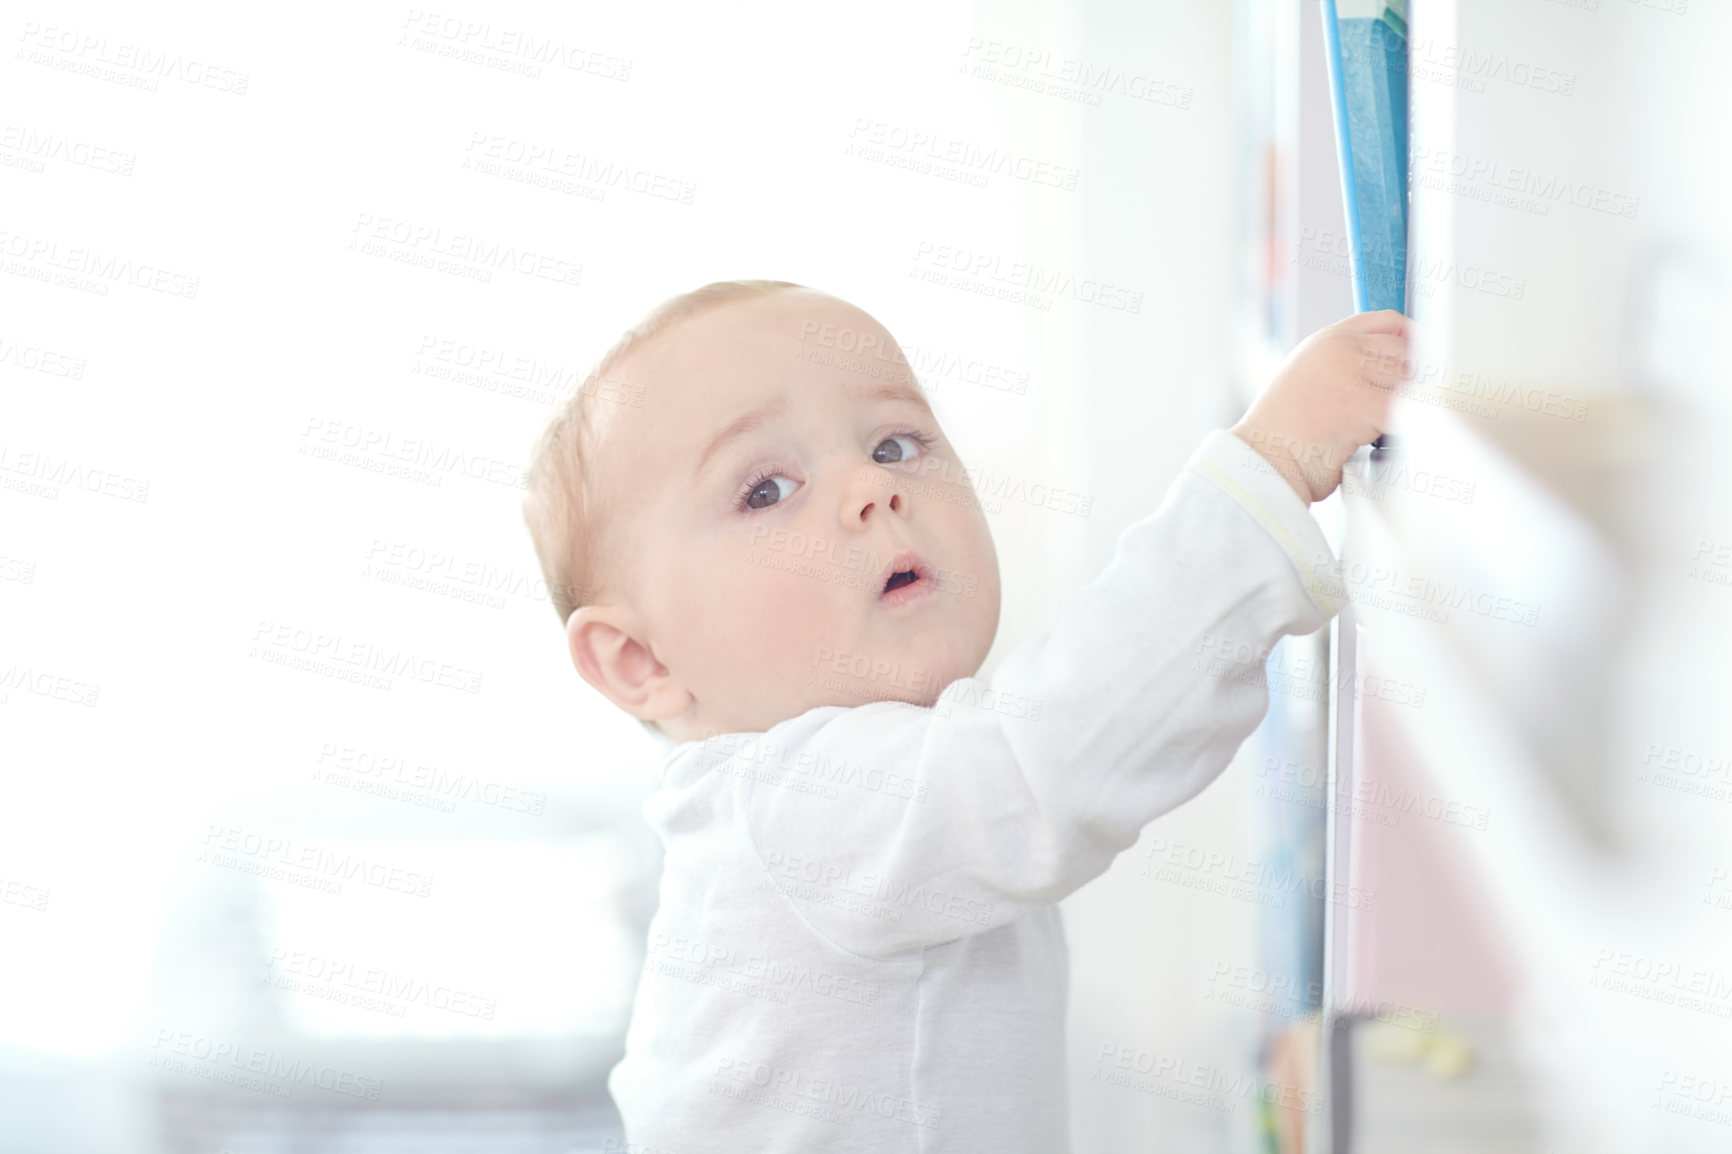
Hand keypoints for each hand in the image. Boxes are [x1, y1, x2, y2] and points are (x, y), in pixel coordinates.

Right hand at [1230, 310, 1409, 503]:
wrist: (1262, 463)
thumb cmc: (1281, 436)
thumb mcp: (1308, 381)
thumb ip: (1345, 366)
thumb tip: (1396, 371)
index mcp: (1325, 341)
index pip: (1386, 321)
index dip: (1410, 339)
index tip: (1420, 358)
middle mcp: (1338, 349)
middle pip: (1403, 351)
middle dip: (1407, 381)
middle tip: (1394, 407)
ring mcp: (1350, 372)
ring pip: (1408, 381)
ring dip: (1402, 407)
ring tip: (1377, 428)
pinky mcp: (1363, 404)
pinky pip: (1406, 408)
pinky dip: (1404, 427)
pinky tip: (1385, 439)